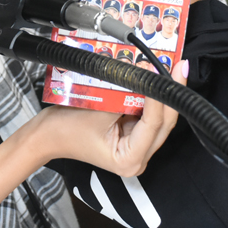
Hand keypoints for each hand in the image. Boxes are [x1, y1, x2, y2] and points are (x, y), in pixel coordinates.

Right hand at [35, 59, 187, 176]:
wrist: (47, 134)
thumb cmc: (65, 130)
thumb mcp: (98, 111)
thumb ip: (125, 96)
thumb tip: (143, 75)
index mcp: (130, 160)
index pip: (153, 125)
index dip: (158, 97)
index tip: (158, 73)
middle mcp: (138, 157)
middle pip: (163, 123)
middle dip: (171, 94)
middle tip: (179, 67)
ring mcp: (137, 146)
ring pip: (159, 117)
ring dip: (163, 93)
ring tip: (171, 69)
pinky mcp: (132, 134)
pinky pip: (148, 113)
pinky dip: (151, 96)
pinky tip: (155, 78)